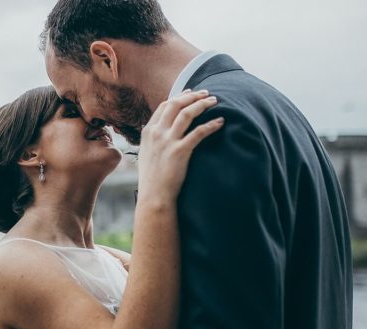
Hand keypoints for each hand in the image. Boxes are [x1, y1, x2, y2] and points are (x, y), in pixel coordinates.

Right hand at [136, 89, 224, 204]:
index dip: (178, 97)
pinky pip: (199, 132)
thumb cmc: (152, 179)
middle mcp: (156, 133)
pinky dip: (211, 124)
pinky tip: (220, 121)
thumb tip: (154, 130)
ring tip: (215, 101)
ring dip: (202, 104)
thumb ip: (151, 140)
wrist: (154, 196)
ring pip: (187, 114)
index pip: (163, 107)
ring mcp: (167, 141)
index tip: (190, 93)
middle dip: (192, 96)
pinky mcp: (180, 151)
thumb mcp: (146, 154)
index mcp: (148, 132)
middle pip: (175, 105)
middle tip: (206, 93)